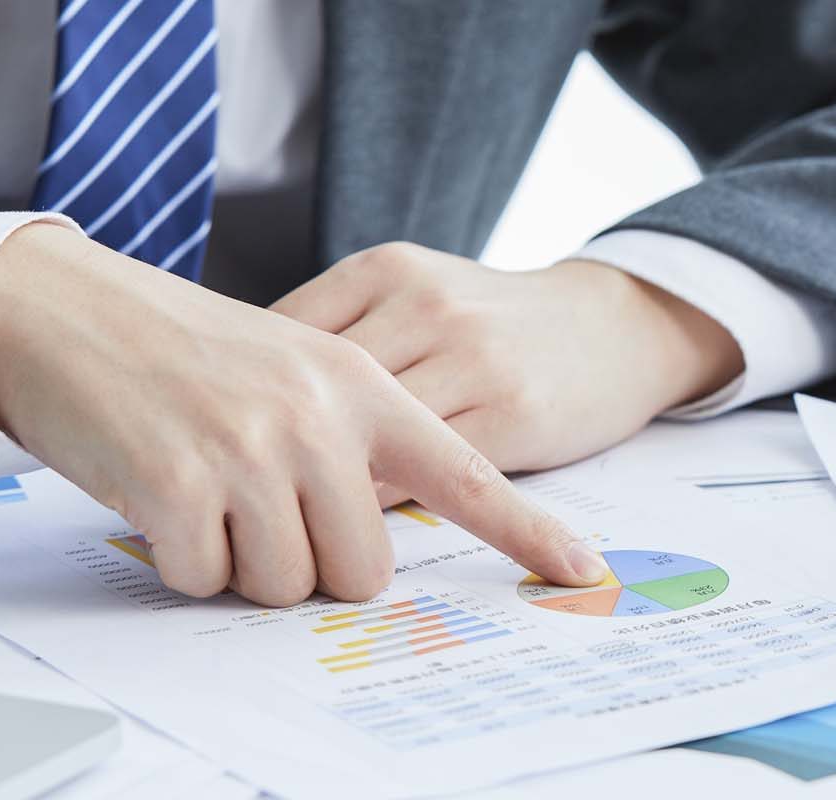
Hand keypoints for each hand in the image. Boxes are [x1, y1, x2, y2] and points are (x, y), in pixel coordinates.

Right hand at [0, 224, 608, 605]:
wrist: (72, 310)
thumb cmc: (191, 350)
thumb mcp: (299, 365)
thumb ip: (357, 433)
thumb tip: (383, 526)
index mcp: (363, 387)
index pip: (465, 477)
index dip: (525, 532)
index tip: (581, 570)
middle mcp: (320, 417)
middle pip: (360, 569)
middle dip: (311, 564)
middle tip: (263, 511)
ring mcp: (252, 448)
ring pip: (282, 584)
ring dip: (240, 562)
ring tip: (208, 491)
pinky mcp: (179, 483)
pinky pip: (206, 579)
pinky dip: (181, 558)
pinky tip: (163, 495)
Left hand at [270, 244, 742, 505]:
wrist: (617, 326)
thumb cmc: (496, 325)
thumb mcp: (413, 297)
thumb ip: (338, 334)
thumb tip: (234, 401)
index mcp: (384, 271)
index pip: (277, 337)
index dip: (242, 396)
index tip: (219, 435)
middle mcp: (424, 306)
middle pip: (311, 393)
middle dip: (267, 451)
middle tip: (231, 495)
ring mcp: (470, 359)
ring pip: (361, 442)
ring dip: (315, 492)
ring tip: (277, 524)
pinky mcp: (510, 414)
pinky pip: (420, 475)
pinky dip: (375, 506)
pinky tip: (351, 524)